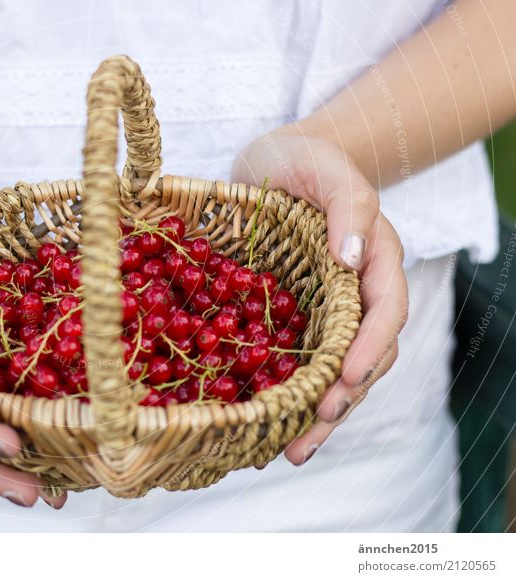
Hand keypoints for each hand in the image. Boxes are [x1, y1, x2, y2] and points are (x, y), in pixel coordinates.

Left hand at [231, 131, 407, 464]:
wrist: (274, 162)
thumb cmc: (304, 160)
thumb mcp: (325, 167)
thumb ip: (347, 205)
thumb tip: (352, 257)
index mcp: (374, 259)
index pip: (384, 311)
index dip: (369, 348)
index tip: (345, 379)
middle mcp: (355, 293)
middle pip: (363, 356)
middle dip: (343, 398)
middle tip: (312, 431)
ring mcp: (325, 310)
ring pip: (333, 371)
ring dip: (318, 413)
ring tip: (291, 451)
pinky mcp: (294, 319)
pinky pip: (299, 362)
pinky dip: (288, 395)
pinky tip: (267, 423)